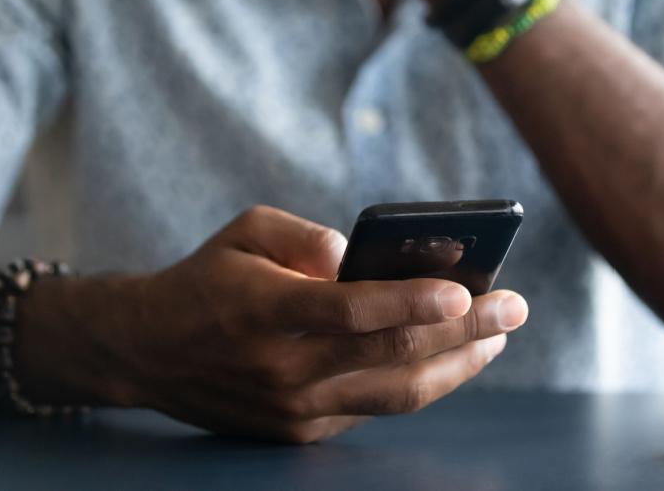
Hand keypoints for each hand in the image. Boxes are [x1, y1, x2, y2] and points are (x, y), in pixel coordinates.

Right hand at [123, 205, 527, 442]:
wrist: (149, 350)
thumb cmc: (207, 278)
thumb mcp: (245, 230)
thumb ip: (305, 236)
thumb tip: (357, 255)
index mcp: (267, 311)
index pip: (353, 311)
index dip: (412, 303)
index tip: (465, 292)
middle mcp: (284, 368)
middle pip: (390, 355)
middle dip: (464, 332)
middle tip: (514, 307)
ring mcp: (293, 409)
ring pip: (395, 394)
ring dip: (456, 367)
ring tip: (497, 340)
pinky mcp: (299, 432)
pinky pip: (373, 408)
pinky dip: (418, 384)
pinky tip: (450, 360)